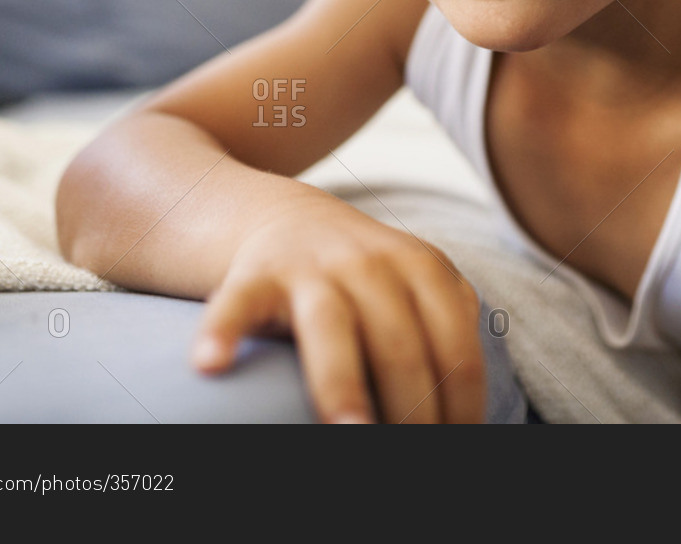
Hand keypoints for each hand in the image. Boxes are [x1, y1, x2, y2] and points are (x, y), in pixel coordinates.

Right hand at [189, 192, 485, 422]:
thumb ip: (447, 333)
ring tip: (350, 432)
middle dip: (411, 410)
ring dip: (341, 385)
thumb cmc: (364, 277)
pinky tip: (211, 366)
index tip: (457, 448)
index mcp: (424, 269)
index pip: (454, 348)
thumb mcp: (418, 286)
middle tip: (412, 462)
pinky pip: (236, 304)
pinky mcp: (253, 274)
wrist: (284, 218)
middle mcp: (372, 264)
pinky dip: (222, 332)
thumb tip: (469, 424)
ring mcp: (310, 268)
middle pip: (401, 346)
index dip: (460, 407)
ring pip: (331, 328)